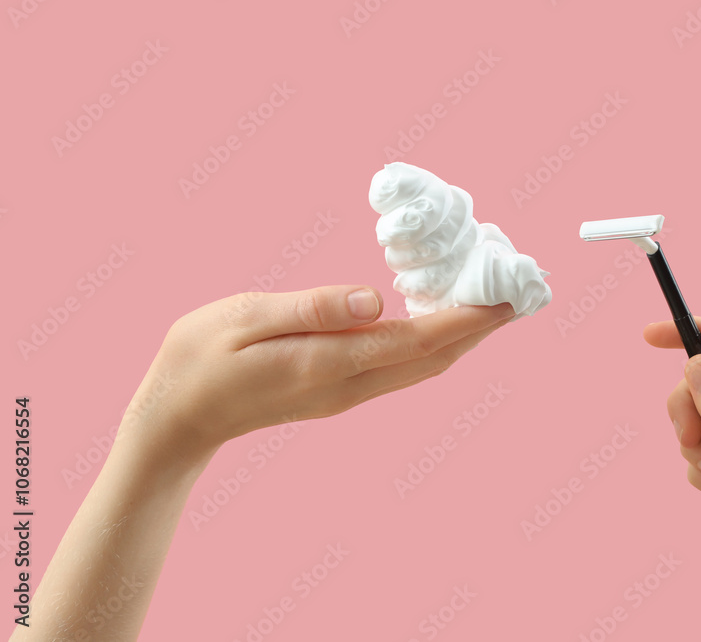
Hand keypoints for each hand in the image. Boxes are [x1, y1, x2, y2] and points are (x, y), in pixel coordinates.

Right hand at [121, 285, 513, 459]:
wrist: (177, 418)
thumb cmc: (201, 359)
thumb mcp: (246, 318)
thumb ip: (312, 308)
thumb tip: (374, 299)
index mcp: (330, 362)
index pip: (418, 340)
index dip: (468, 319)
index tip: (508, 296)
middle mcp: (350, 384)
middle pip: (434, 358)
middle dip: (480, 328)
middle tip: (516, 291)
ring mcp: (347, 392)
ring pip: (423, 367)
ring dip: (461, 337)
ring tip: (490, 302)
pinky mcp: (340, 390)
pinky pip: (402, 367)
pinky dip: (432, 342)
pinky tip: (439, 319)